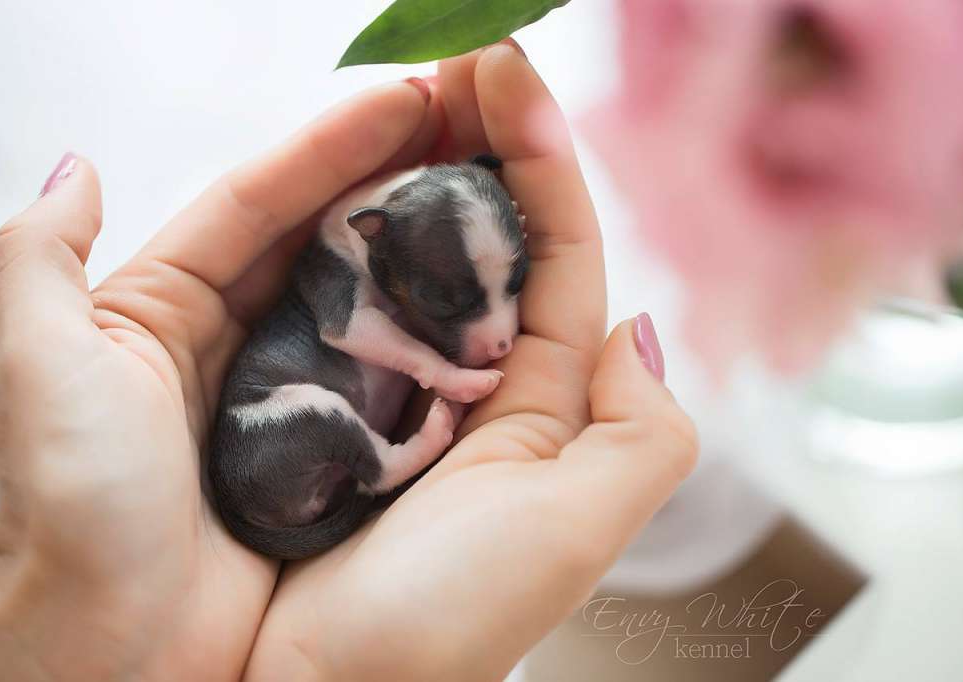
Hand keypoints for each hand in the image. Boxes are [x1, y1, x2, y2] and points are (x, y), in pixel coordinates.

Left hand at [0, 80, 442, 679]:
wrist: (124, 657)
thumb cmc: (75, 518)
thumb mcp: (40, 371)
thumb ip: (38, 259)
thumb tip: (76, 168)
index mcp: (165, 307)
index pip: (260, 201)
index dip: (332, 143)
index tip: (406, 96)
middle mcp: (235, 340)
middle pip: (324, 233)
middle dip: (392, 168)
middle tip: (466, 116)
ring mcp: (294, 391)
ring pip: (364, 295)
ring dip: (420, 236)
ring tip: (485, 181)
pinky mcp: (337, 446)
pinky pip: (390, 371)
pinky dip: (432, 327)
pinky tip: (478, 291)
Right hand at [243, 43, 697, 681]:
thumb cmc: (442, 623)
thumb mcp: (577, 530)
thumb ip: (643, 431)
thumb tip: (643, 325)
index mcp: (544, 406)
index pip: (558, 255)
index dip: (539, 160)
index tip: (507, 70)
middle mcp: (477, 390)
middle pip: (487, 242)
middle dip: (476, 145)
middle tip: (450, 56)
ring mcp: (395, 390)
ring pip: (412, 260)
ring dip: (409, 174)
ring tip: (397, 90)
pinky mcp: (319, 399)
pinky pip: (336, 299)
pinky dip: (339, 237)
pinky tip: (334, 178)